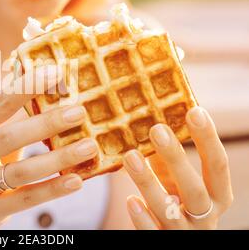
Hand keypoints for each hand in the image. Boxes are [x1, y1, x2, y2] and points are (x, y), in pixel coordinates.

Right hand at [0, 67, 97, 228]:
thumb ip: (10, 106)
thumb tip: (43, 69)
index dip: (25, 87)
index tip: (57, 72)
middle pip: (9, 138)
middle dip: (47, 124)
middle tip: (80, 112)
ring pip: (21, 172)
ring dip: (59, 158)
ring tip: (90, 146)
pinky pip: (26, 199)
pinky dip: (53, 189)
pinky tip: (77, 180)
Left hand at [123, 107, 232, 229]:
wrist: (177, 241)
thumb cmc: (177, 204)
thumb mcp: (178, 182)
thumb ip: (169, 160)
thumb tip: (151, 120)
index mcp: (217, 195)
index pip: (217, 164)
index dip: (208, 138)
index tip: (195, 111)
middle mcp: (207, 217)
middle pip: (195, 189)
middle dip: (176, 158)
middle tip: (156, 129)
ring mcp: (185, 233)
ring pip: (170, 212)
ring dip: (148, 182)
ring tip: (130, 156)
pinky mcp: (165, 243)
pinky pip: (153, 233)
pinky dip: (142, 218)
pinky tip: (131, 201)